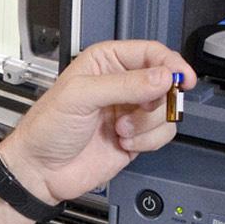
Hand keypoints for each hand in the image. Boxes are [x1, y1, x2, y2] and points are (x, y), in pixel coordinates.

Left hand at [0, 40, 194, 204]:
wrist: (41, 170)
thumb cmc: (47, 128)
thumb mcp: (81, 96)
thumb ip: (124, 84)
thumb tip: (161, 77)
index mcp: (106, 62)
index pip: (151, 53)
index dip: (170, 64)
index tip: (182, 79)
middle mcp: (122, 84)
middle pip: (165, 82)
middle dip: (157, 100)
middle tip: (142, 109)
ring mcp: (130, 112)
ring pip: (166, 110)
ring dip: (148, 124)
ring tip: (120, 130)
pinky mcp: (137, 137)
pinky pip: (162, 134)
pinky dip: (148, 141)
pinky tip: (124, 142)